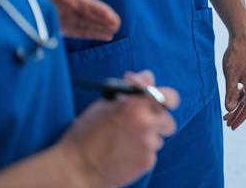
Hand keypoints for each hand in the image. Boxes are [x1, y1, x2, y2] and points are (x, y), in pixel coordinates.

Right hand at [56, 70, 179, 187]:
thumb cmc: (86, 133)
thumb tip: (147, 78)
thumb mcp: (105, 103)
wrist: (76, 168)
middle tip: (147, 123)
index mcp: (135, 104)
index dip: (165, 97)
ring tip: (127, 141)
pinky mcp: (147, 162)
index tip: (160, 99)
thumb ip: (132, 90)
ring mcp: (148, 144)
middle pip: (168, 120)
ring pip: (159, 138)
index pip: (169, 96)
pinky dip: (140, 152)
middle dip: (159, 121)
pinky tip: (123, 154)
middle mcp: (146, 123)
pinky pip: (150, 153)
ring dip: (149, 137)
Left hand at [221, 34, 245, 129]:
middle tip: (227, 125)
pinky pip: (245, 91)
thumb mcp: (230, 75)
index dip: (240, 118)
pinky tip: (231, 99)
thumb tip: (229, 109)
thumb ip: (230, 92)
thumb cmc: (236, 56)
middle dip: (238, 115)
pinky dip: (238, 98)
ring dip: (237, 107)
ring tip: (226, 115)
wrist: (242, 39)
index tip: (232, 127)